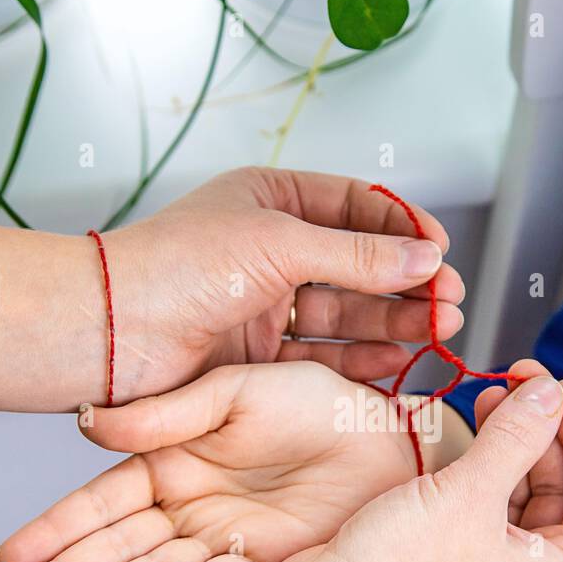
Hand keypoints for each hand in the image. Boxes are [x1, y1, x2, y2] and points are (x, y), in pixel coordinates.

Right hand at [0, 361, 423, 561]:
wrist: (389, 438)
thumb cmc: (319, 402)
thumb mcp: (237, 393)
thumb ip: (167, 415)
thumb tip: (89, 425)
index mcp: (175, 458)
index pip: (104, 500)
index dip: (58, 528)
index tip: (12, 557)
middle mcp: (191, 505)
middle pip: (117, 547)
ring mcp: (222, 539)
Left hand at [101, 167, 464, 401]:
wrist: (112, 333)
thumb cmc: (177, 268)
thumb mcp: (279, 245)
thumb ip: (357, 256)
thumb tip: (425, 258)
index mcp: (272, 203)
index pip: (357, 207)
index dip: (403, 228)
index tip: (441, 251)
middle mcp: (271, 252)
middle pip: (359, 265)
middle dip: (408, 283)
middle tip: (450, 301)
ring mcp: (266, 306)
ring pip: (347, 312)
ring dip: (395, 320)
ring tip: (439, 328)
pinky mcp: (260, 357)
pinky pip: (325, 355)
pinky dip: (363, 357)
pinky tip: (398, 358)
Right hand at [213, 360, 562, 561]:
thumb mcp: (469, 493)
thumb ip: (518, 436)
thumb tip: (551, 393)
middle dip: (550, 434)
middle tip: (524, 382)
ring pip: (525, 501)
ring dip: (515, 446)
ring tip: (491, 395)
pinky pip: (486, 512)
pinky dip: (483, 470)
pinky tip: (466, 432)